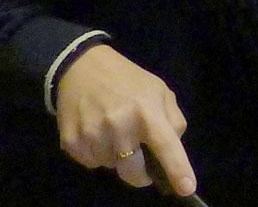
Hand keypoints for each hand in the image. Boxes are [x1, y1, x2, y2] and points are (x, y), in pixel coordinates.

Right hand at [55, 45, 194, 195]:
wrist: (82, 68)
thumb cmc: (128, 81)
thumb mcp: (159, 91)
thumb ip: (172, 120)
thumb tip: (173, 147)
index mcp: (147, 112)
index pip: (166, 146)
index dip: (178, 169)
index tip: (186, 189)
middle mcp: (120, 126)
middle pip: (133, 172)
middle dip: (140, 174)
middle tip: (141, 161)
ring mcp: (93, 135)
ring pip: (111, 168)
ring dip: (116, 158)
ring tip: (113, 132)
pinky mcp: (71, 142)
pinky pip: (91, 164)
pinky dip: (97, 155)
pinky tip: (97, 132)